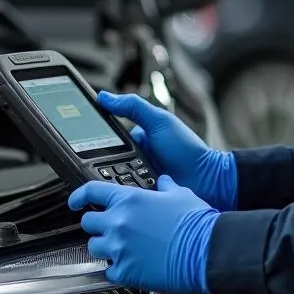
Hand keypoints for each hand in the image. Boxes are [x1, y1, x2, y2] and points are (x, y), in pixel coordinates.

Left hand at [68, 176, 218, 293]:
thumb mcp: (180, 194)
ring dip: (104, 247)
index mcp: (129, 200)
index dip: (79, 196)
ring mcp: (119, 248)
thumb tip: (163, 182)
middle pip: (89, 222)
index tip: (75, 201)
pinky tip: (132, 264)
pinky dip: (117, 269)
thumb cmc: (196, 221)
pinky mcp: (125, 271)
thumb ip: (165, 187)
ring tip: (122, 248)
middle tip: (110, 228)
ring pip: (94, 247)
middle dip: (97, 225)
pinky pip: (108, 271)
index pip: (91, 191)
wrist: (206, 249)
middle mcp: (119, 222)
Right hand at [97, 91, 237, 211]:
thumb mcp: (159, 121)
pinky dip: (124, 194)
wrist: (207, 180)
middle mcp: (133, 158)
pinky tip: (126, 194)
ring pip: (112, 179)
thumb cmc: (187, 149)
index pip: (108, 139)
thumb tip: (103, 96)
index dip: (98, 140)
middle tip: (120, 162)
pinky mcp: (141, 197)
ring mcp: (136, 178)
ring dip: (115, 179)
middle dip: (108, 162)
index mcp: (136, 139)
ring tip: (128, 176)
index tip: (87, 139)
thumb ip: (133, 107)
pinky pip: (124, 195)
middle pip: (106, 161)